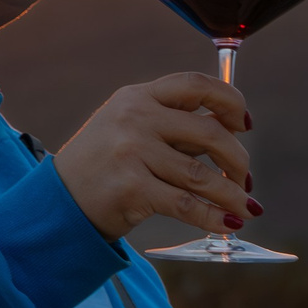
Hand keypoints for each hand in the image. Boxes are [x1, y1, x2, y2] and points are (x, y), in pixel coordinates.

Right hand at [54, 74, 255, 240]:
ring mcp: (132, 152)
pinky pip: (186, 205)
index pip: (196, 85)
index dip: (230, 101)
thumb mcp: (131, 128)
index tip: (244, 124)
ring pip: (202, 175)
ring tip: (246, 208)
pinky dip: (214, 217)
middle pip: (209, 132)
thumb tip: (233, 130)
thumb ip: (175, 124)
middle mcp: (135, 118)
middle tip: (245, 179)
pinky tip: (229, 223)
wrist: (60, 201)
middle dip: (238, 159)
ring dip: (232, 194)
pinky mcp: (132, 189)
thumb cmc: (106, 165)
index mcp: (139, 96)